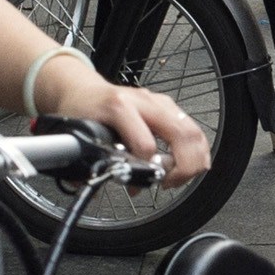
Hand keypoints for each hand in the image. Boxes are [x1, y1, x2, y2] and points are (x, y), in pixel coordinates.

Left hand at [26, 51, 213, 180]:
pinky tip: (189, 167)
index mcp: (119, 106)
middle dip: (183, 167)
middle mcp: (144, 101)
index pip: (145, 144)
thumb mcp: (78, 134)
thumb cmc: (81, 110)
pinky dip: (197, 151)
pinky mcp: (168, 107)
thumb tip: (99, 185)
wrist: (83, 89)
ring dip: (193, 161)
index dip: (147, 168)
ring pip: (192, 131)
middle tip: (168, 184)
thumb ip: (88, 161)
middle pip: (181, 134)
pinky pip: (192, 130)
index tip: (136, 185)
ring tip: (177, 179)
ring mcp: (160, 102)